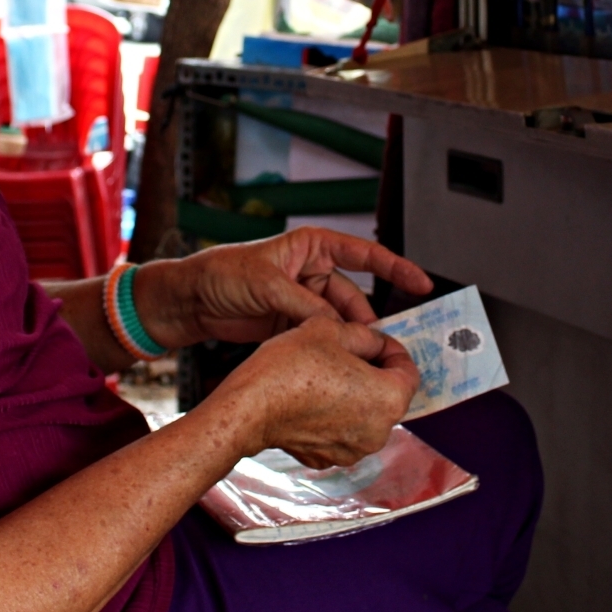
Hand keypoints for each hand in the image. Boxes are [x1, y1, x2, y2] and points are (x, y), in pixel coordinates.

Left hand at [134, 226, 433, 349]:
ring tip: (366, 361)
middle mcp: (313, 271)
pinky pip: (322, 336)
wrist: (189, 300)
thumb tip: (337, 327)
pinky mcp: (293, 324)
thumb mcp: (266, 284)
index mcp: (312, 247)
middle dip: (370, 321)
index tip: (422, 284)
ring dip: (351, 340)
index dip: (395, 268)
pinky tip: (343, 364)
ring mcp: (304, 300)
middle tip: (387, 347)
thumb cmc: (222, 274)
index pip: (363, 254)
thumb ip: (304, 306)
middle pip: (354, 297)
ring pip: (340, 323)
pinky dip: (332, 349)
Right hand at [209, 316, 419, 467]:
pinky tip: (311, 396)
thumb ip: (365, 334)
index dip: (392, 349)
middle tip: (346, 352)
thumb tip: (374, 343)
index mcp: (390, 399)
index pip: (408, 369)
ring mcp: (353, 450)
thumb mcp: (331, 329)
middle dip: (372, 371)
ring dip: (353, 393)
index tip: (373, 340)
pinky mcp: (328, 458)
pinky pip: (342, 430)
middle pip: (388, 393)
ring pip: (364, 413)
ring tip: (325, 372)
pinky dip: (334, 414)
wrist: (249, 407)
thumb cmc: (290, 368)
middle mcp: (379, 432)